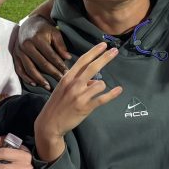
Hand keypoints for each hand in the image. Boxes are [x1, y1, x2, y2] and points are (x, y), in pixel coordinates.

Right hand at [13, 15, 70, 89]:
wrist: (29, 24)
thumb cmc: (44, 29)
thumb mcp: (54, 33)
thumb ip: (61, 45)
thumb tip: (68, 58)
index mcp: (37, 39)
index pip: (50, 55)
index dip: (59, 65)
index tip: (67, 73)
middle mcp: (27, 45)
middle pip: (41, 63)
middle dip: (52, 73)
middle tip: (61, 82)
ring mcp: (19, 51)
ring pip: (29, 68)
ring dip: (39, 79)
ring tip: (48, 87)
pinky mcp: (15, 55)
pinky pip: (19, 69)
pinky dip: (26, 78)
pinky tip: (34, 83)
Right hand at [33, 43, 121, 161]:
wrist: (49, 124)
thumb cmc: (57, 105)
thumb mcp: (63, 89)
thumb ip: (78, 82)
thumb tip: (95, 80)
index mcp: (67, 78)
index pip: (82, 60)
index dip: (94, 51)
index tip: (103, 45)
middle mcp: (73, 85)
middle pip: (92, 67)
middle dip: (105, 57)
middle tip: (115, 50)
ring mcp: (79, 96)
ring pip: (100, 83)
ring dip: (100, 87)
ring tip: (94, 94)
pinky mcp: (85, 107)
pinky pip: (102, 98)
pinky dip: (112, 94)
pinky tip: (119, 90)